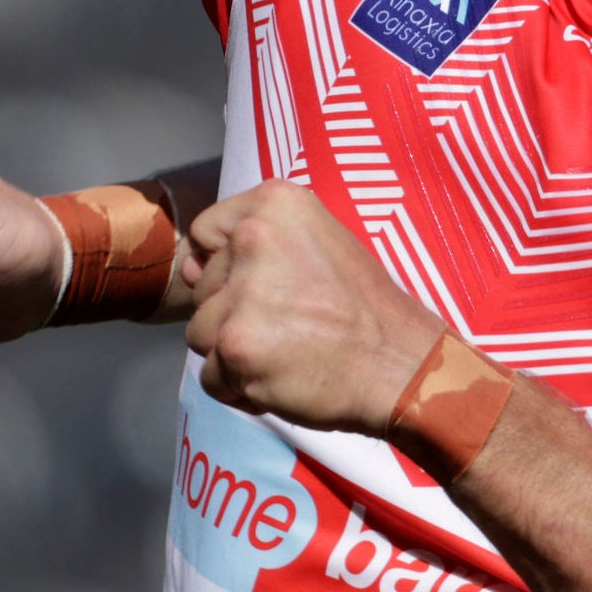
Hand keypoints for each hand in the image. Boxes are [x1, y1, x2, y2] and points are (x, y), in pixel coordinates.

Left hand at [181, 184, 443, 435]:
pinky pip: (210, 376)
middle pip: (203, 289)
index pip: (206, 232)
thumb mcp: (320, 242)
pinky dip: (239, 388)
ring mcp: (243, 294)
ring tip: (287, 352)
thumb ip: (255, 243)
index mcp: (277, 203)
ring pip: (200, 333)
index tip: (268, 285)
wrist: (403, 364)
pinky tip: (282, 378)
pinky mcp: (237, 345)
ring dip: (234, 353)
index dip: (228, 267)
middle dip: (236, 314)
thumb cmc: (364, 308)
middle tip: (293, 325)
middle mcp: (254, 239)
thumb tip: (187, 267)